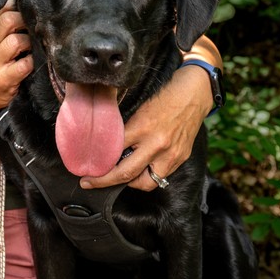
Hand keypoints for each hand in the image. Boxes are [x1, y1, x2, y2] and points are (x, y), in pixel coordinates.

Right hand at [0, 3, 32, 113]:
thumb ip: (4, 21)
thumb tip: (25, 1)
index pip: (1, 8)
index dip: (18, 5)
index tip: (28, 9)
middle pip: (8, 20)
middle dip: (25, 20)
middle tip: (34, 27)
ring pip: (16, 41)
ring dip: (30, 42)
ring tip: (34, 46)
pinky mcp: (4, 78)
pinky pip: (24, 64)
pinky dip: (33, 61)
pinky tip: (34, 61)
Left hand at [79, 63, 212, 190]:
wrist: (193, 95)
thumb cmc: (165, 98)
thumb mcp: (139, 109)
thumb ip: (125, 129)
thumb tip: (106, 145)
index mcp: (142, 128)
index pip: (113, 152)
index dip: (97, 163)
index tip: (86, 169)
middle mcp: (157, 145)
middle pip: (125, 173)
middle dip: (103, 181)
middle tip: (89, 182)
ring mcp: (170, 155)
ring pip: (145, 183)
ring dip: (129, 182)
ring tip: (119, 176)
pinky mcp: (180, 159)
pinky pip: (160, 177)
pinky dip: (147, 176)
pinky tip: (139, 170)